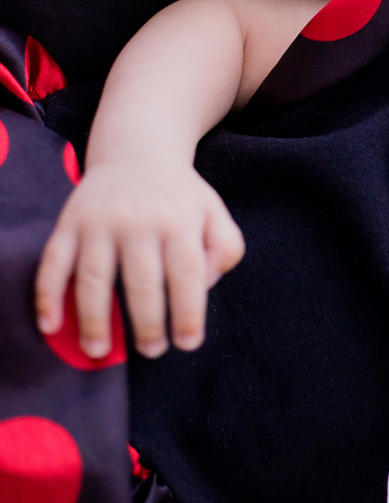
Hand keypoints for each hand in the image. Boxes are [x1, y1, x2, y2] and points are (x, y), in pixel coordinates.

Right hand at [35, 156, 244, 358]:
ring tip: (100, 351)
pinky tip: (52, 325)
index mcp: (180, 220)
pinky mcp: (70, 222)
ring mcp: (101, 221)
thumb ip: (225, 248)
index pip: (187, 273)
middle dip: (147, 322)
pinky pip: (54, 263)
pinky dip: (48, 295)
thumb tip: (205, 285)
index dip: (188, 312)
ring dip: (95, 319)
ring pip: (94, 277)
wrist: (137, 152)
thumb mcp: (215, 212)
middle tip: (152, 350)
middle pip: (141, 281)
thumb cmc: (180, 196)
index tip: (188, 343)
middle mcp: (140, 220)